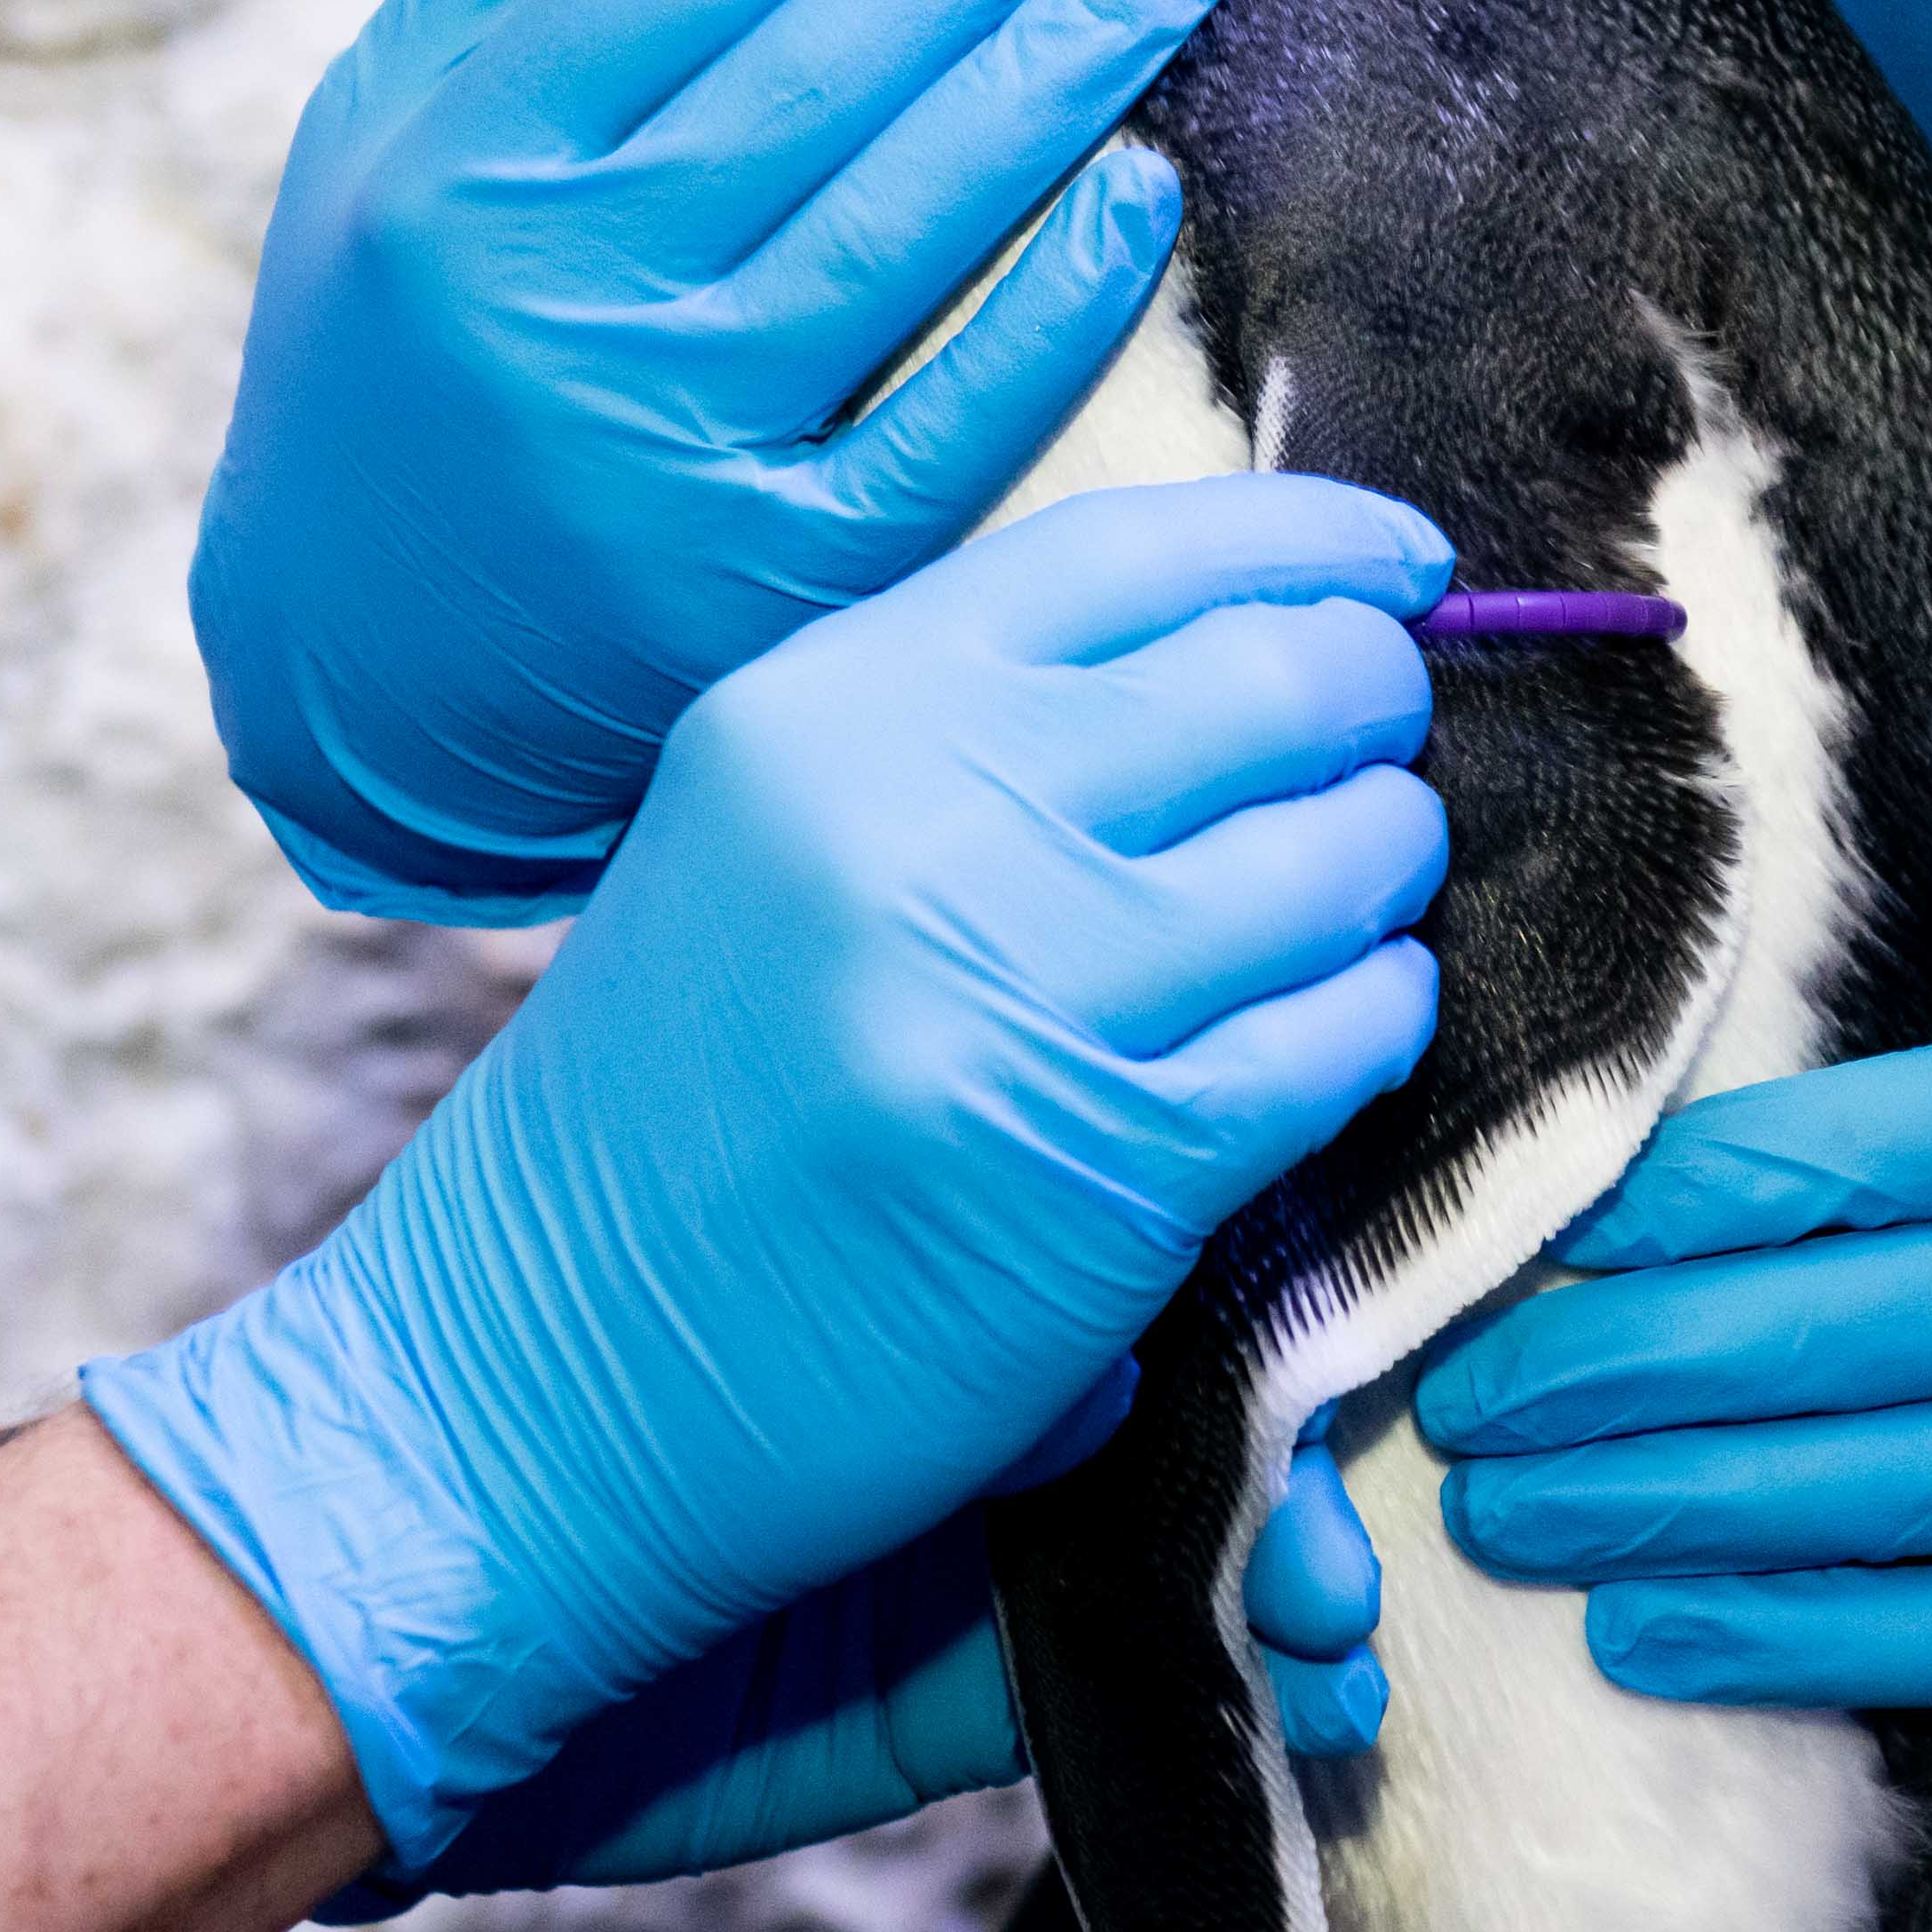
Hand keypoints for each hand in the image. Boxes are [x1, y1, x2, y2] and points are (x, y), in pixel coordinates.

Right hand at [99, 479, 1449, 1867]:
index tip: (1402, 568)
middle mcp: (912, 815)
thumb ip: (964, 728)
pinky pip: (1338, 1040)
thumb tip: (1248, 633)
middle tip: (1377, 753)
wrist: (529, 1387)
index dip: (1313, 544)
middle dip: (1370, 708)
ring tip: (1350, 905)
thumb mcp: (761, 839)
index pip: (1138, 549)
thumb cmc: (669, 1115)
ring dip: (1385, 873)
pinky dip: (1373, 1023)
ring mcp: (1010, 989)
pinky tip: (1336, 1035)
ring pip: (1340, 857)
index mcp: (821, 704)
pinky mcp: (1101, 1168)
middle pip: (1275, 680)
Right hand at [194, 0, 1235, 913]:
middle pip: (830, 72)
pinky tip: (1144, 193)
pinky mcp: (764, 593)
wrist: (342, 687)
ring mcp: (666, 448)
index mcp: (474, 161)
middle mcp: (561, 294)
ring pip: (904, 227)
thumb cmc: (382, 368)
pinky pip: (946, 428)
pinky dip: (1050, 310)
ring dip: (1063, 73)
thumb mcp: (375, 145)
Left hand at [1421, 597, 1931, 1703]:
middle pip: (1819, 1330)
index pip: (1858, 1155)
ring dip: (1653, 1504)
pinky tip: (1649, 1628)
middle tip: (1444, 1385)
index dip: (1674, 1203)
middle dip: (1609, 1369)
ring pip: (1854, 1487)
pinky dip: (1786, 1634)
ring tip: (1492, 1507)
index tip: (1532, 1224)